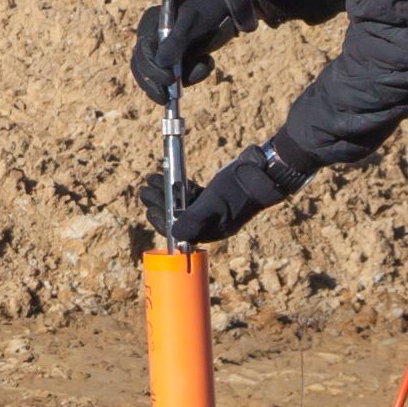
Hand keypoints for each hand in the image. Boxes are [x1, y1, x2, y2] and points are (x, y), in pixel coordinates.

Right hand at [129, 0, 265, 103]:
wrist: (227, 10)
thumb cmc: (207, 11)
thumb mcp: (192, 21)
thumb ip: (176, 41)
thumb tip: (161, 62)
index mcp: (150, 25)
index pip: (141, 52)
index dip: (151, 69)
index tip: (168, 79)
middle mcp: (153, 40)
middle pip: (143, 68)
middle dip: (155, 84)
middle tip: (167, 98)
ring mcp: (164, 52)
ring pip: (159, 78)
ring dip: (180, 80)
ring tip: (205, 63)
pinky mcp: (177, 62)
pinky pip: (178, 78)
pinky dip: (193, 75)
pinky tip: (207, 61)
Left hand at [137, 146, 295, 247]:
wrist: (263, 172)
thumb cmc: (239, 189)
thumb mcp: (215, 203)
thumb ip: (195, 218)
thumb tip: (174, 234)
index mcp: (211, 231)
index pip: (180, 233)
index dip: (162, 221)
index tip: (149, 209)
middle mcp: (211, 223)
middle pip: (178, 217)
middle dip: (160, 204)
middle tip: (145, 191)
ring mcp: (212, 209)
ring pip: (182, 204)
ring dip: (166, 192)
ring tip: (152, 179)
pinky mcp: (214, 196)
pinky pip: (191, 194)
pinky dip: (179, 186)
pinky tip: (168, 176)